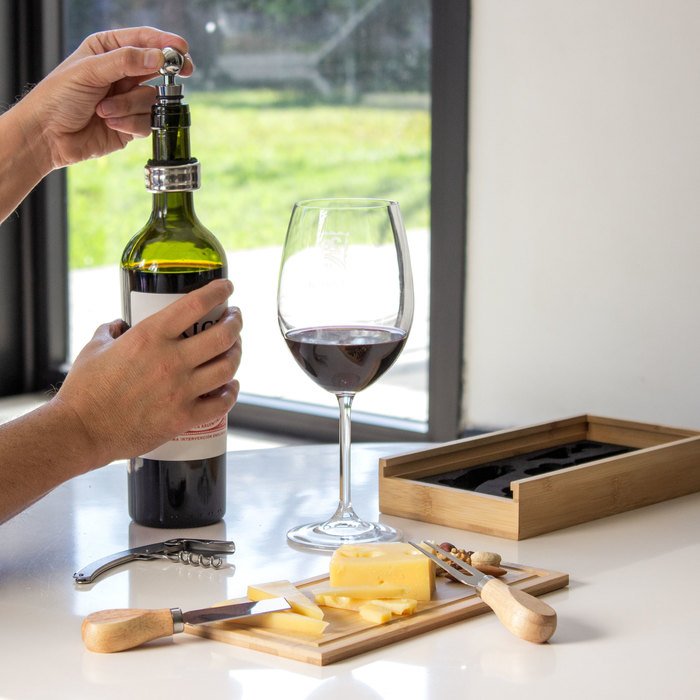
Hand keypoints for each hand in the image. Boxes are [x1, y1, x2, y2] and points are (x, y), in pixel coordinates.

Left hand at [15, 26, 192, 173]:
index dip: (164, 44)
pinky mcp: (132, 124)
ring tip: (103, 110)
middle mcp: (121, 73)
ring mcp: (128, 99)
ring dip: (129, 106)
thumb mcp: (90, 71)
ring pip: (152, 99)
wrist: (49, 135)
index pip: (142, 40)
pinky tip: (110, 123)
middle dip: (164, 74)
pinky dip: (130, 123)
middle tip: (183, 71)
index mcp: (107, 50)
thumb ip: (125, 62)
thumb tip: (158, 57)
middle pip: (156, 69)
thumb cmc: (59, 97)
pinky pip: (148, 121)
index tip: (181, 50)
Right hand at [55, 279, 241, 466]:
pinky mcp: (183, 417)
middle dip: (236, 323)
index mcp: (150, 337)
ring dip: (237, 354)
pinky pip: (222, 403)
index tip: (228, 287)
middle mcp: (170, 360)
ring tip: (234, 348)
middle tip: (235, 319)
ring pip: (227, 367)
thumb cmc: (84, 390)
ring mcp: (180, 390)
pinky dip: (232, 392)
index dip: (218, 291)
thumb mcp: (95, 348)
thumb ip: (112, 331)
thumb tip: (120, 325)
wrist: (81, 431)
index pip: (196, 304)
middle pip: (223, 335)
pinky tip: (231, 386)